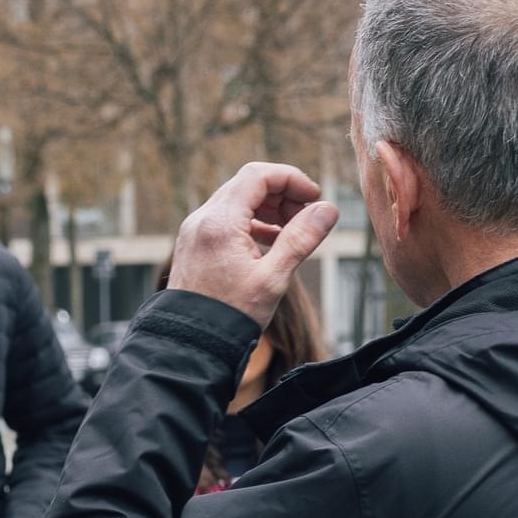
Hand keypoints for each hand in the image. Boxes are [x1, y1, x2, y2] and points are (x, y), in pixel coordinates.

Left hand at [169, 161, 340, 323]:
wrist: (190, 341)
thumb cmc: (230, 313)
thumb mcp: (273, 277)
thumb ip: (301, 239)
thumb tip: (327, 208)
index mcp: (218, 223)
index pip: (257, 175)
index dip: (291, 179)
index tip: (314, 198)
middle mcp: (201, 220)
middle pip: (247, 184)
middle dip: (282, 194)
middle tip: (306, 218)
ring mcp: (194, 232)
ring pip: (237, 201)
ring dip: (269, 209)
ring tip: (293, 233)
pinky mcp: (194, 244)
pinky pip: (227, 219)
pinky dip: (253, 222)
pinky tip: (272, 242)